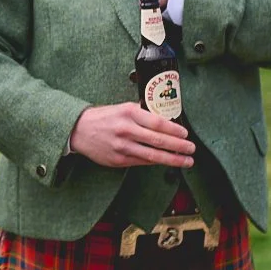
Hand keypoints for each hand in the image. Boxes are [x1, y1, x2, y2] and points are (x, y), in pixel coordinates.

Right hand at [69, 102, 192, 168]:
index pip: (158, 123)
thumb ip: (142, 113)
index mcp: (129, 113)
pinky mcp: (118, 160)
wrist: (79, 130)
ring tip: (186, 161)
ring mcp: (122, 147)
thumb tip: (164, 120)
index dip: (175, 131)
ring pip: (153, 156)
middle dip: (179, 147)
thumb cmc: (103, 118)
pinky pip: (142, 162)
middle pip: (159, 141)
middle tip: (192, 149)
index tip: (185, 134)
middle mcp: (126, 130)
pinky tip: (165, 161)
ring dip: (173, 159)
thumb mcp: (122, 108)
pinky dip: (156, 161)